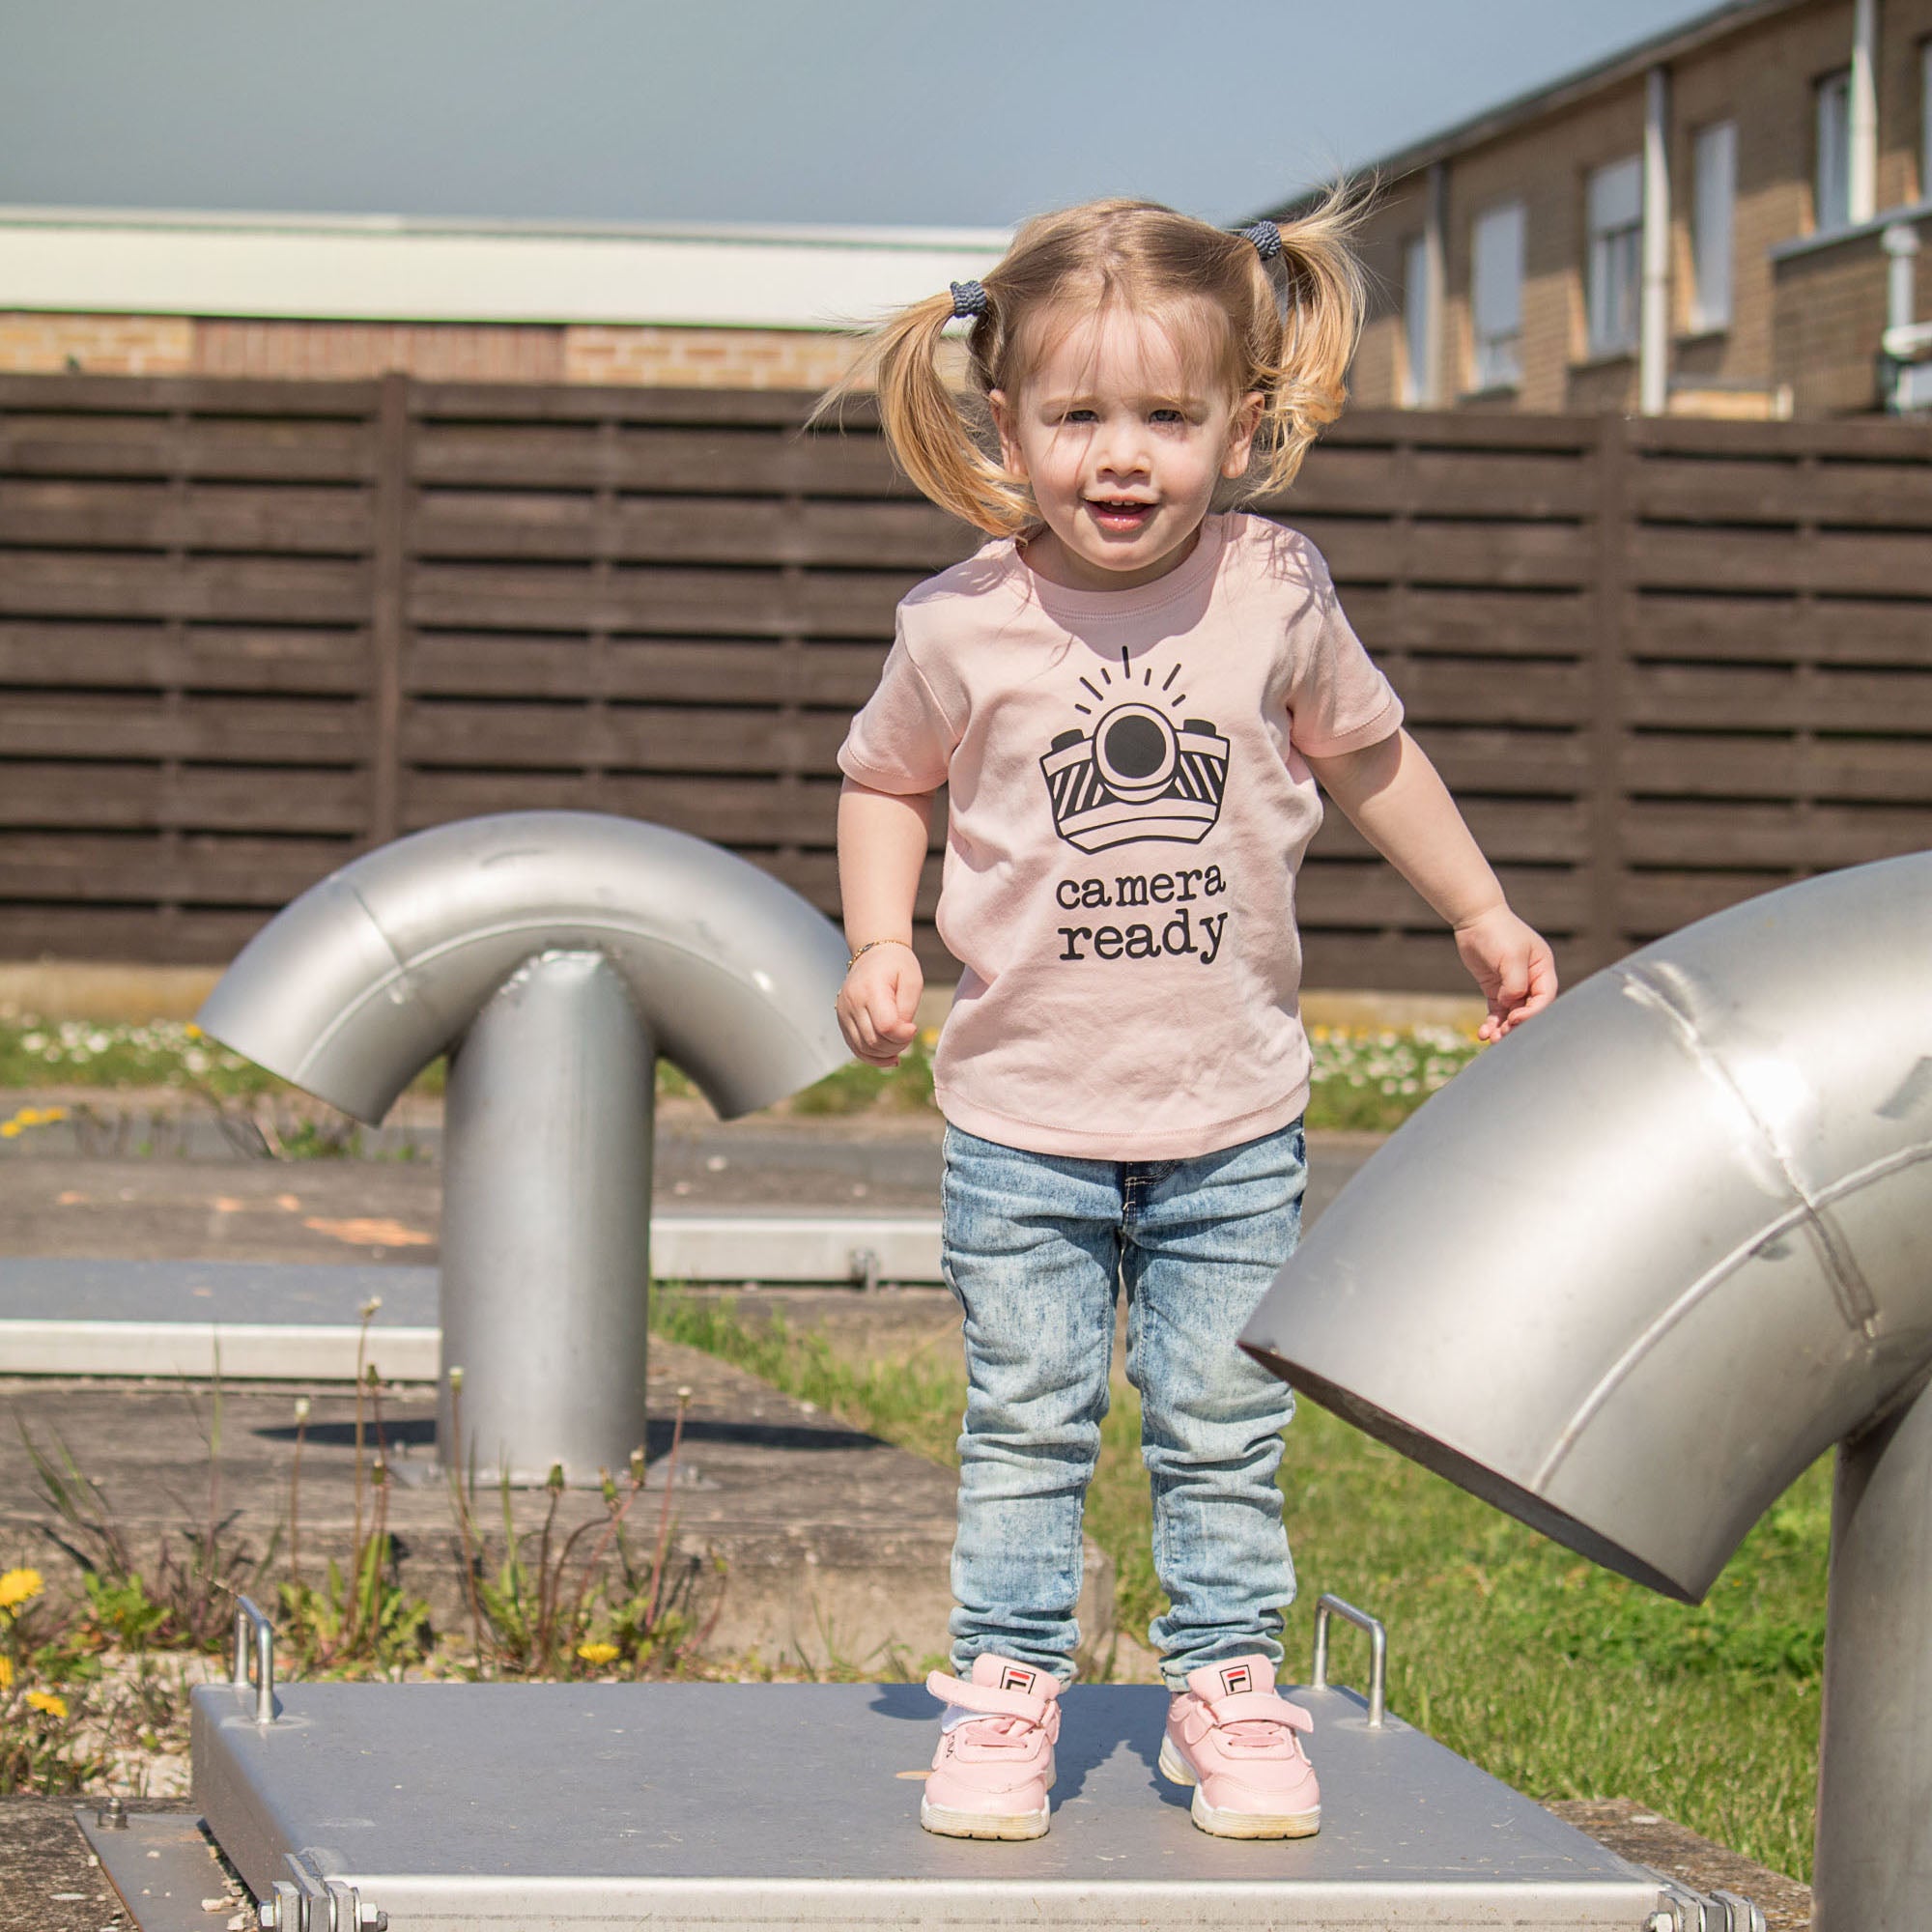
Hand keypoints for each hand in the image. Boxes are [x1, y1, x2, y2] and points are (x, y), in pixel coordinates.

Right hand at [835, 941, 923, 1067]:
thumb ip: (908, 1008)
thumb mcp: (912, 980)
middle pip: (874, 1041)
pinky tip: (889, 1056)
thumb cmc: (897, 965)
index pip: (886, 1027)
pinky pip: (856, 1048)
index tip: (914, 1027)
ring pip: (864, 1048)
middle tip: (909, 1034)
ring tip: (900, 1043)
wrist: (874, 953)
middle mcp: (852, 1002)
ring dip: (886, 1053)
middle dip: (897, 1045)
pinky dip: (873, 1057)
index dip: (903, 1035)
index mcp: (870, 989)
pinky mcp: (842, 1021)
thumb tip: (903, 1033)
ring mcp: (844, 1013)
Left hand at [1453, 905, 1557, 1040]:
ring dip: (1504, 1028)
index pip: (1545, 998)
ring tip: (1492, 1038)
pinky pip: (1497, 1011)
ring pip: (1513, 1014)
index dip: (1533, 1013)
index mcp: (1542, 969)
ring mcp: (1513, 985)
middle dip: (1517, 1025)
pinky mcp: (1496, 988)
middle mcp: (1531, 979)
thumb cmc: (1497, 933)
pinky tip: (1483, 1033)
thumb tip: (1512, 1004)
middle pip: (1530, 1009)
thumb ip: (1515, 983)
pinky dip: (1492, 1023)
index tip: (1515, 1019)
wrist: (1474, 919)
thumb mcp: (1511, 957)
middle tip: (1503, 1035)